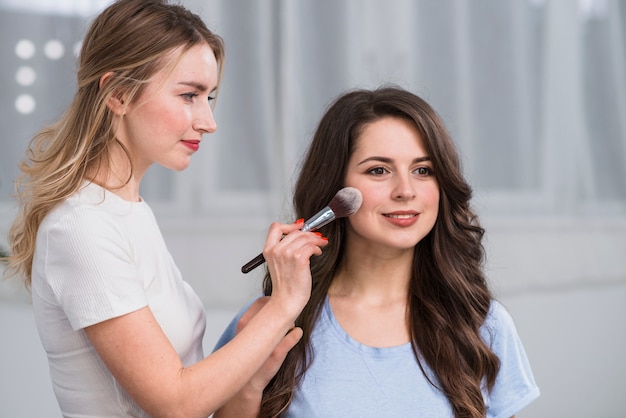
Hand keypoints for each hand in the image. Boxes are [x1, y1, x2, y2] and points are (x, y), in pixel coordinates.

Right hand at [214, 297, 301, 417]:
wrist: (248, 382)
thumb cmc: (249, 354)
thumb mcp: (247, 332)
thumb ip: (257, 317)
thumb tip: (274, 304)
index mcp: (245, 322)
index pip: (262, 301)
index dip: (272, 301)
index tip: (278, 306)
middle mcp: (254, 329)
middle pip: (276, 308)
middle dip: (283, 311)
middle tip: (285, 317)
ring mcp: (267, 341)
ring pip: (287, 321)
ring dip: (289, 324)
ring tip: (286, 331)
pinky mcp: (277, 352)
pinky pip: (294, 334)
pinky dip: (296, 333)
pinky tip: (296, 334)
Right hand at [262, 220, 327, 319]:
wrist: (286, 301)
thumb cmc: (285, 285)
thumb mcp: (279, 264)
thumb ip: (285, 249)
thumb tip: (301, 235)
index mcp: (269, 250)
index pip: (276, 227)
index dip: (290, 225)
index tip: (300, 226)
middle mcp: (276, 250)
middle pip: (295, 231)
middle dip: (309, 233)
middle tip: (317, 237)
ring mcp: (287, 254)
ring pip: (305, 237)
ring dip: (316, 240)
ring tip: (320, 245)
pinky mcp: (299, 259)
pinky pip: (311, 246)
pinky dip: (317, 248)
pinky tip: (318, 253)